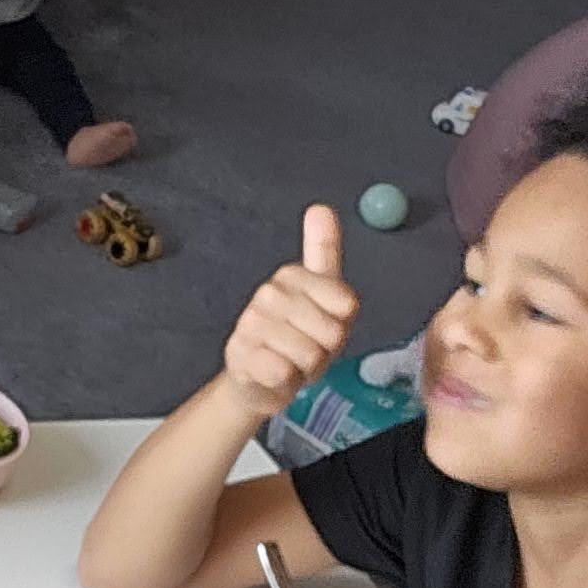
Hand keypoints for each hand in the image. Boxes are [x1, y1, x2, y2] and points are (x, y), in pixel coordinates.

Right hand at [218, 203, 357, 413]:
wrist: (258, 378)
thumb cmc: (297, 336)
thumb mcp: (321, 293)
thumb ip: (323, 250)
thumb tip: (320, 207)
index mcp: (292, 275)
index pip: (345, 305)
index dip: (341, 325)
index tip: (324, 325)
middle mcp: (269, 294)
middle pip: (332, 333)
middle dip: (326, 351)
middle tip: (307, 349)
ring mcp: (252, 324)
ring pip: (310, 354)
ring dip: (307, 368)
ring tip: (291, 362)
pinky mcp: (241, 355)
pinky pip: (284, 371)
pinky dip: (287, 380)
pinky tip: (274, 373)